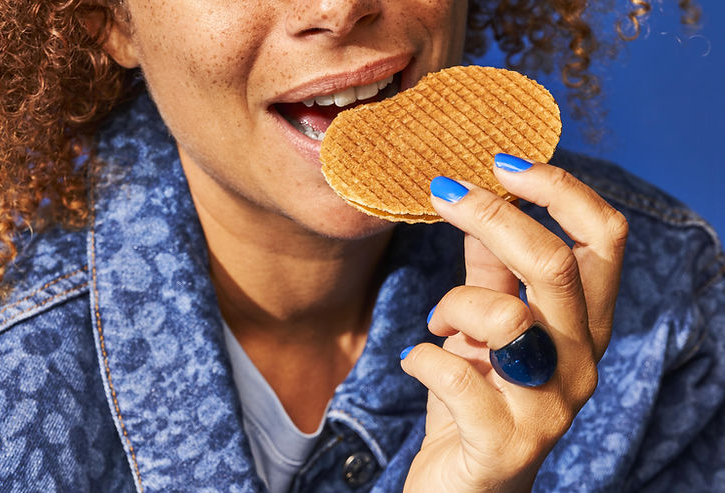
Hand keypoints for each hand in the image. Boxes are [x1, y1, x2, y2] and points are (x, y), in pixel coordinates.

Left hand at [400, 155, 627, 492]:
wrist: (464, 487)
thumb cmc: (476, 397)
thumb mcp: (484, 321)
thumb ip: (488, 265)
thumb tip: (476, 193)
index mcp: (584, 324)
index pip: (604, 238)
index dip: (560, 189)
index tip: (503, 163)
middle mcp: (582, 362)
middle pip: (555, 264)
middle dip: (491, 215)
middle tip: (443, 192)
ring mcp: (551, 406)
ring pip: (505, 318)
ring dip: (453, 305)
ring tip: (437, 323)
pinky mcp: (507, 444)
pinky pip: (456, 374)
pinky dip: (422, 357)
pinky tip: (416, 362)